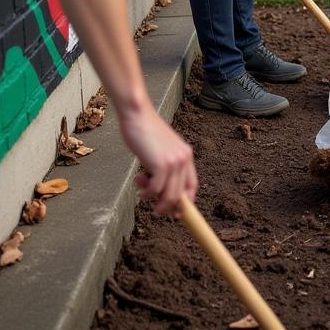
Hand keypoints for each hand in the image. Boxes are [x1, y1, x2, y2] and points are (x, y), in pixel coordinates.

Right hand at [120, 102, 197, 216]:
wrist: (137, 115)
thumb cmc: (145, 132)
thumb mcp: (160, 151)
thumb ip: (164, 168)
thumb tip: (161, 194)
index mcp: (186, 155)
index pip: (192, 186)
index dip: (184, 204)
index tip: (174, 214)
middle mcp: (184, 158)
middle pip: (180, 196)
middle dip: (164, 207)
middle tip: (148, 201)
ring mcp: (175, 161)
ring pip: (169, 197)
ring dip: (153, 201)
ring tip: (141, 192)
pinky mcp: (162, 164)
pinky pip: (156, 190)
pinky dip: (146, 193)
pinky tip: (138, 182)